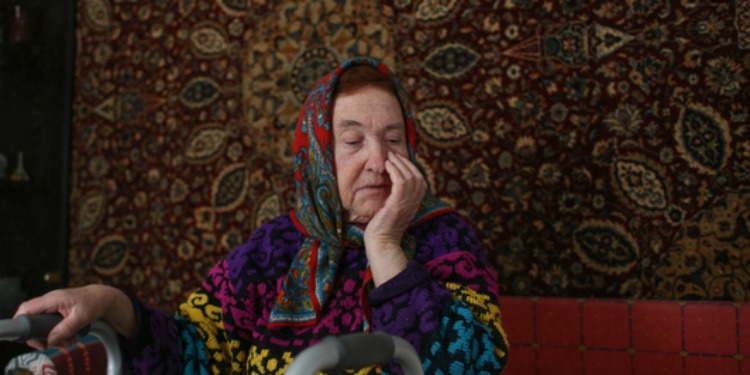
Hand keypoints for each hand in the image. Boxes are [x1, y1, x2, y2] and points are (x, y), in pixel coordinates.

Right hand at [14, 285, 134, 349]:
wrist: (102, 298)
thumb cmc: (93, 303)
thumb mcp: (81, 317)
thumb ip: (66, 329)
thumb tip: (50, 340)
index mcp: (53, 299)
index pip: (27, 308)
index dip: (22, 322)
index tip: (30, 338)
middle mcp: (49, 301)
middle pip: (31, 320)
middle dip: (40, 335)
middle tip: (50, 344)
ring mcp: (51, 306)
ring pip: (41, 325)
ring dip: (52, 337)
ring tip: (68, 340)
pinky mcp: (55, 312)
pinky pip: (49, 325)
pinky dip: (57, 333)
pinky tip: (69, 336)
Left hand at [364, 151, 425, 285]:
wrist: (381, 243)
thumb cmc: (383, 226)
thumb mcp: (394, 207)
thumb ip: (397, 196)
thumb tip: (393, 181)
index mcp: (415, 202)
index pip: (419, 179)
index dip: (409, 166)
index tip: (397, 158)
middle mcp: (415, 202)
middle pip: (416, 175)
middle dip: (404, 162)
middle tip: (392, 153)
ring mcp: (408, 203)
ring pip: (410, 176)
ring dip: (399, 164)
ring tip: (389, 157)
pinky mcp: (398, 204)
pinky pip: (401, 182)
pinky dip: (395, 171)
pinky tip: (387, 166)